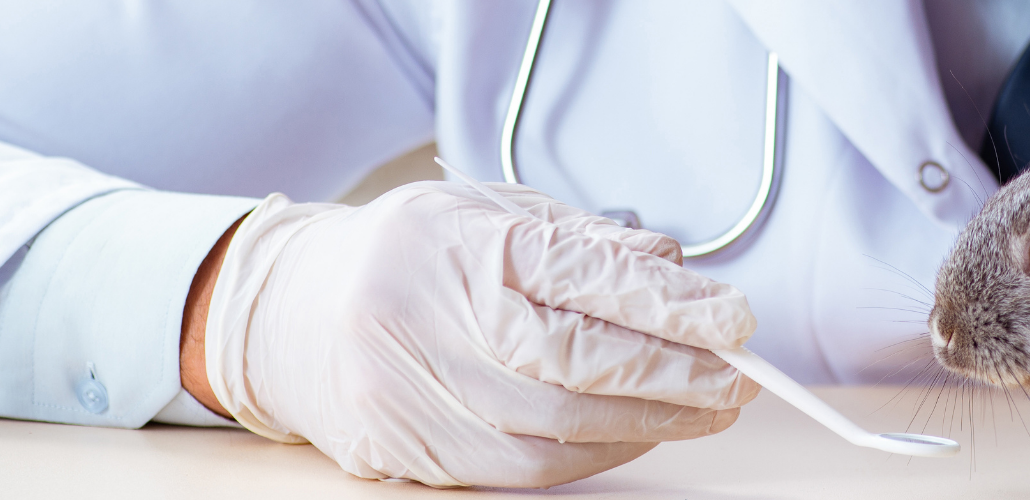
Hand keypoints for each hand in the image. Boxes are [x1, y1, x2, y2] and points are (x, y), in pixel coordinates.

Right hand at [194, 181, 759, 487]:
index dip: (665, 306)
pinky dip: (596, 453)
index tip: (732, 320)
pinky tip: (637, 432)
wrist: (293, 312)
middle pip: (572, 365)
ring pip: (554, 429)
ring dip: (646, 425)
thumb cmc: (410, 255)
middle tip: (736, 379)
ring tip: (703, 409)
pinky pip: (525, 468)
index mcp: (451, 243)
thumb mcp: (492, 214)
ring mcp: (411, 393)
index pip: (577, 279)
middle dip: (670, 377)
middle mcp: (422, 319)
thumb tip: (678, 273)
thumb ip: (583, 242)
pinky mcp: (411, 450)